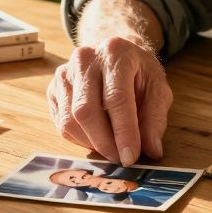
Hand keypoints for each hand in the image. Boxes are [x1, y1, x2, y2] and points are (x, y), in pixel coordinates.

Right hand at [46, 36, 172, 165]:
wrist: (115, 53)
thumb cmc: (138, 72)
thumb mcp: (158, 89)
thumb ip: (155, 119)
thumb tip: (151, 151)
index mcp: (115, 53)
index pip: (116, 98)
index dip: (123, 132)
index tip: (130, 157)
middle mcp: (85, 59)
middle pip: (86, 111)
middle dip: (104, 142)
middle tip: (120, 159)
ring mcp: (64, 73)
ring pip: (69, 120)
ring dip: (91, 143)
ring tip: (111, 148)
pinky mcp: (53, 88)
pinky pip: (61, 123)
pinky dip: (79, 138)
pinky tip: (96, 137)